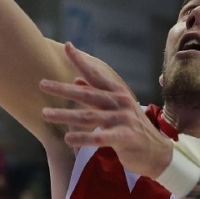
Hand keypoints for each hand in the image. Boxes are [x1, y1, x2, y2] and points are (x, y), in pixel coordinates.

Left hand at [41, 43, 172, 177]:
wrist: (157, 152)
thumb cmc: (132, 128)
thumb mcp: (117, 107)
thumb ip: (98, 93)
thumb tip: (77, 80)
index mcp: (117, 93)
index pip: (96, 75)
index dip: (81, 60)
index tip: (67, 46)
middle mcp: (120, 102)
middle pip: (87, 94)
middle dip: (63, 89)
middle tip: (42, 84)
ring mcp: (123, 119)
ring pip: (89, 116)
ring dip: (65, 115)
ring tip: (45, 114)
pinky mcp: (125, 137)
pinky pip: (100, 138)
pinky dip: (83, 138)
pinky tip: (67, 139)